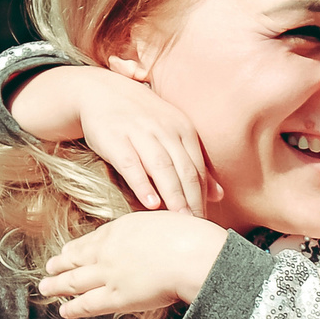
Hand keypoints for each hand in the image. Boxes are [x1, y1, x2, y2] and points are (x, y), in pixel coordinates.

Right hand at [11, 63, 215, 214]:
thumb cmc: (140, 119)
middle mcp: (164, 129)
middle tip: (196, 226)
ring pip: (162, 167)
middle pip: (184, 169)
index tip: (206, 221)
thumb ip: (194, 163)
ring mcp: (139, 132)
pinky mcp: (115, 138)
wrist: (100, 92)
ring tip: (179, 219)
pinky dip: (142, 184)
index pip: (197, 168)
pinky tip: (151, 203)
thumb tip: (219, 195)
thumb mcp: (171, 134)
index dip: (203, 196)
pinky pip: (131, 164)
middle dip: (192, 200)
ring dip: (173, 195)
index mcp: (182, 129)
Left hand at [39, 212, 228, 318]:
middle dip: (61, 264)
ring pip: (75, 281)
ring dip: (58, 285)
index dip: (78, 247)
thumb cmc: (188, 236)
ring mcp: (109, 275)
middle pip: (77, 258)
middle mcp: (108, 251)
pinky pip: (89, 304)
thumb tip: (153, 234)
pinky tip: (64, 310)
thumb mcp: (164, 220)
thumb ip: (150, 230)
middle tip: (49, 267)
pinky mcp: (117, 297)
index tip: (67, 250)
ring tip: (45, 288)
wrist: (190, 254)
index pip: (93, 239)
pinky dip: (74, 307)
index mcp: (120, 229)